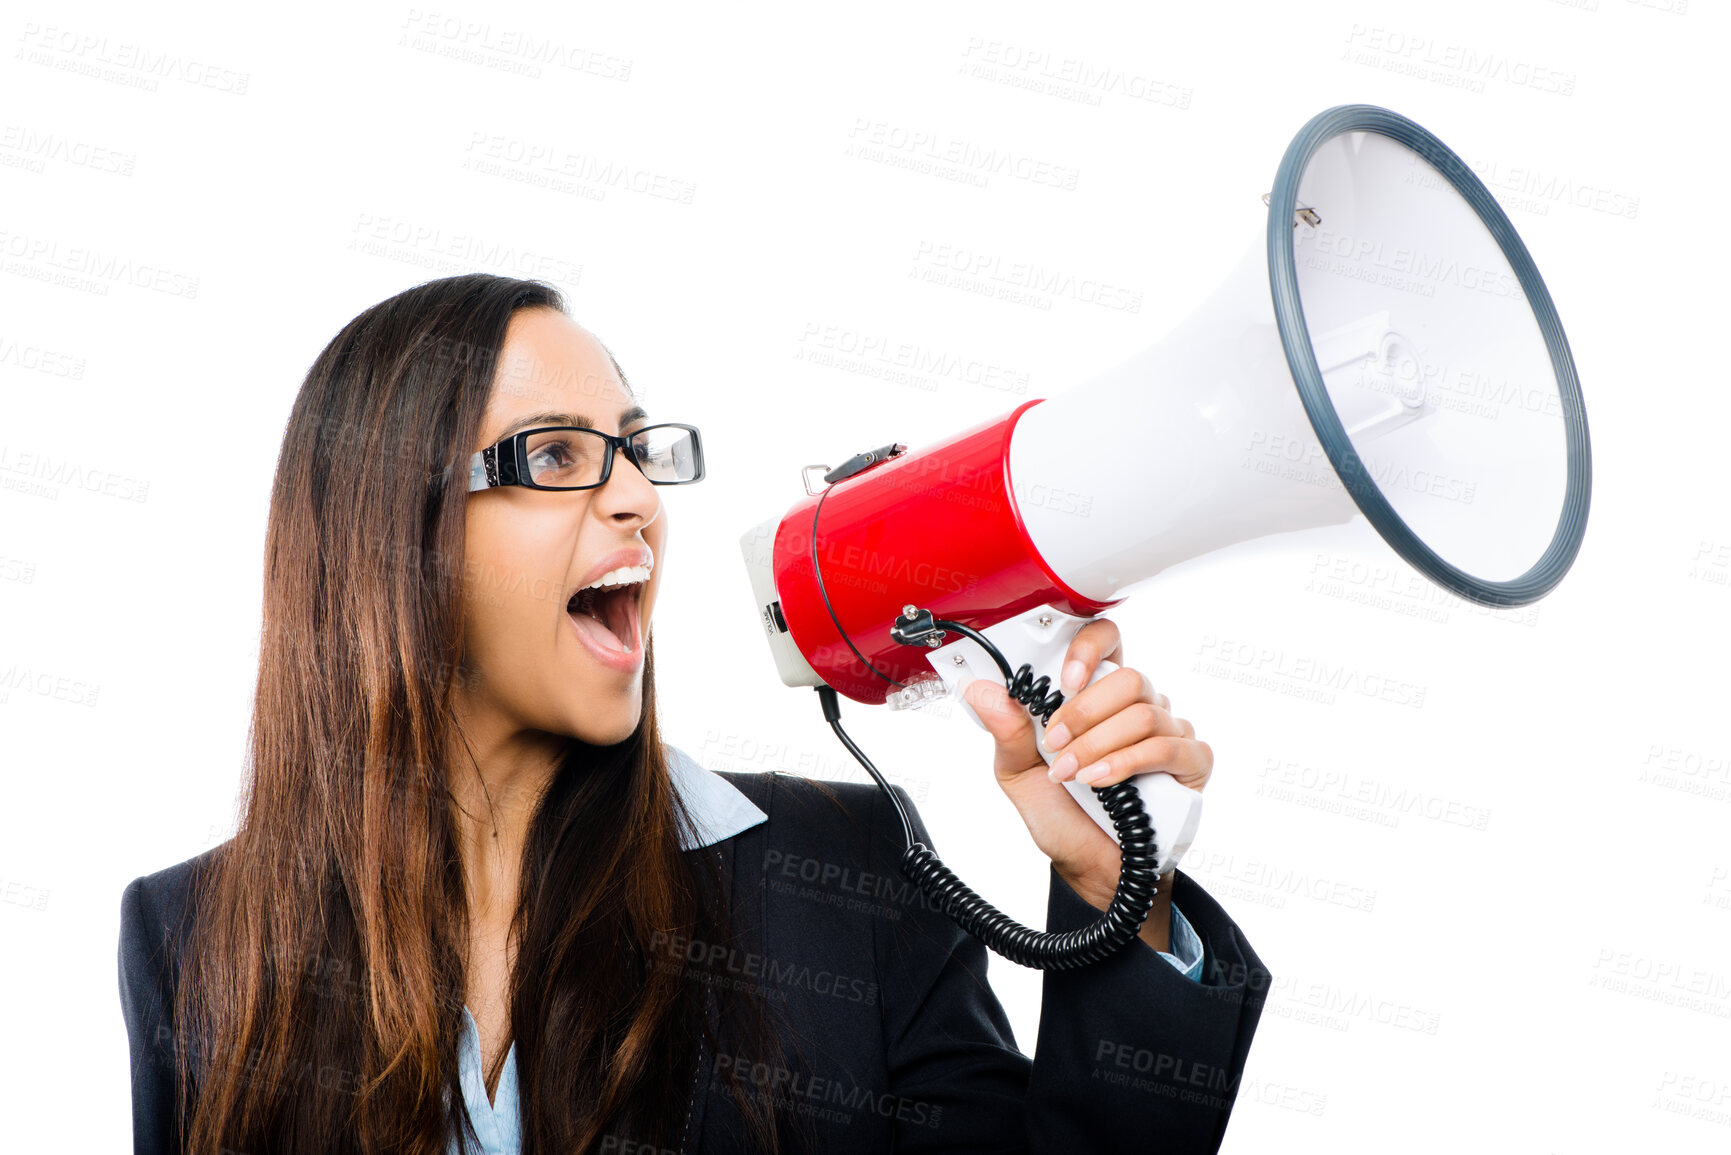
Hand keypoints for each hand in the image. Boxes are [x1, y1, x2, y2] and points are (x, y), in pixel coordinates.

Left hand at [960, 616, 1212, 953]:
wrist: (1089, 865)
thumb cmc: (1061, 812)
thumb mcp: (1019, 771)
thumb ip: (1006, 729)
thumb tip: (980, 690)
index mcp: (1098, 694)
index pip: (1108, 640)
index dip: (1089, 648)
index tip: (1064, 681)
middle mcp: (1139, 705)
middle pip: (1128, 677)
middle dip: (1083, 713)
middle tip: (1055, 746)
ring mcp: (1171, 731)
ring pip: (1143, 713)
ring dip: (1097, 745)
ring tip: (1071, 775)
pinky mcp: (1192, 763)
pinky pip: (1168, 747)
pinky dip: (1126, 763)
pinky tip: (1101, 781)